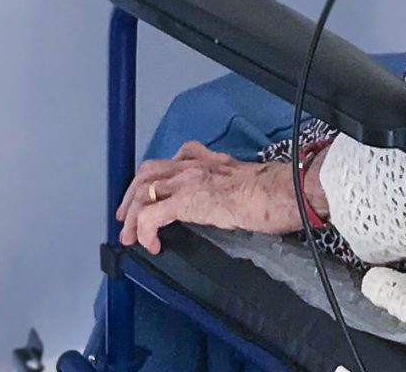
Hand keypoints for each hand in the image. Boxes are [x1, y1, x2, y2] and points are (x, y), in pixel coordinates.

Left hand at [117, 142, 305, 254]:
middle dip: (131, 196)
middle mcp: (193, 164)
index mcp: (207, 159)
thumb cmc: (272, 191)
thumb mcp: (243, 179)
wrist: (279, 192)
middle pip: (147, 172)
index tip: (150, 198)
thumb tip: (225, 203)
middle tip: (126, 218)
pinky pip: (151, 216)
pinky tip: (152, 245)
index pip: (170, 162)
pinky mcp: (186, 200)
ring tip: (131, 237)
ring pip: (142, 192)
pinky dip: (145, 231)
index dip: (153, 181)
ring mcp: (187, 180)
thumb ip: (226, 185)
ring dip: (132, 217)